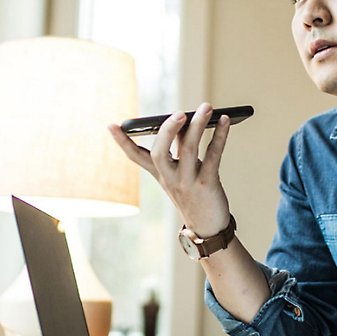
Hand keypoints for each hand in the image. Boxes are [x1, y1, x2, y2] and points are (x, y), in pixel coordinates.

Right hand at [108, 102, 231, 234]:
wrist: (208, 228)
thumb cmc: (195, 194)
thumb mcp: (182, 172)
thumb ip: (181, 146)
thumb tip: (188, 119)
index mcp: (160, 174)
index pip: (136, 157)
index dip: (122, 142)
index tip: (111, 125)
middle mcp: (170, 179)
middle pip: (159, 152)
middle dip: (167, 130)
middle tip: (179, 112)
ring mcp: (187, 182)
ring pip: (188, 149)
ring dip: (198, 125)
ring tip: (206, 107)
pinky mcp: (207, 184)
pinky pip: (213, 156)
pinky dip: (220, 136)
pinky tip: (226, 121)